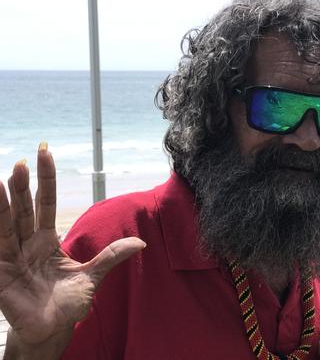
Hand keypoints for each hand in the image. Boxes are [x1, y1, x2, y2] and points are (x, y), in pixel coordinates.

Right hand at [0, 143, 144, 345]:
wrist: (53, 331)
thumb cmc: (69, 305)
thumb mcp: (93, 276)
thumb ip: (111, 256)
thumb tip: (141, 242)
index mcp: (47, 241)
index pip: (47, 202)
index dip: (46, 178)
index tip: (45, 151)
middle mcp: (27, 244)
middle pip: (25, 208)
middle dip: (24, 185)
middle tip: (24, 161)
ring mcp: (11, 257)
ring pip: (6, 224)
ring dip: (3, 203)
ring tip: (1, 179)